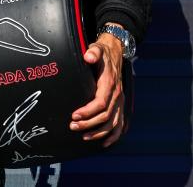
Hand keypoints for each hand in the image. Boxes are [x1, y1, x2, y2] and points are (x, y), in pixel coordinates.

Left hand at [68, 32, 125, 147]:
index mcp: (110, 84)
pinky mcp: (120, 105)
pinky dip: (114, 136)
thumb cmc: (103, 53)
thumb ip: (93, 52)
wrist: (116, 52)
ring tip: (83, 136)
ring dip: (99, 132)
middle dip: (89, 124)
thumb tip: (88, 56)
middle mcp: (117, 95)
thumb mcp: (97, 48)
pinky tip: (104, 143)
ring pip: (113, 123)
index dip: (88, 112)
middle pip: (105, 116)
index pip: (100, 103)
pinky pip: (120, 124)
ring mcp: (120, 101)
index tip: (74, 115)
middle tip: (73, 126)